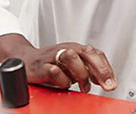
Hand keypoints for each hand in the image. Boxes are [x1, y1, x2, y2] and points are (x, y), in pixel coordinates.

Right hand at [0, 34, 116, 92]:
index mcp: (76, 49)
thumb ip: (87, 70)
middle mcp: (67, 49)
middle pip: (87, 53)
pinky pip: (54, 71)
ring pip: (71, 57)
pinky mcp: (41, 65)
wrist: (24, 60)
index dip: (107, 69)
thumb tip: (103, 80)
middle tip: (106, 85)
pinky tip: (63, 85)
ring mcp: (53, 56)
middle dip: (100, 70)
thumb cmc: (49, 63)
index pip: (96, 54)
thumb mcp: (72, 66)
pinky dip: (61, 80)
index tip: (112, 83)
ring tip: (82, 86)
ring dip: (80, 74)